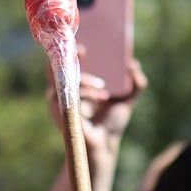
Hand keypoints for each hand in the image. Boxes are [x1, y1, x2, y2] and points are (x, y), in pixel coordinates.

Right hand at [50, 54, 146, 170]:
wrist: (106, 144)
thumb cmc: (112, 120)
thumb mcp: (127, 99)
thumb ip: (135, 83)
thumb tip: (133, 64)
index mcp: (77, 81)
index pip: (68, 58)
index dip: (73, 49)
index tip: (87, 45)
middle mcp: (64, 88)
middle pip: (54, 64)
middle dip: (68, 55)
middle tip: (85, 52)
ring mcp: (59, 99)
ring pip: (62, 77)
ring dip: (85, 79)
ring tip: (104, 87)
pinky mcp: (58, 111)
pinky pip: (66, 94)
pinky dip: (85, 93)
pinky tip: (101, 99)